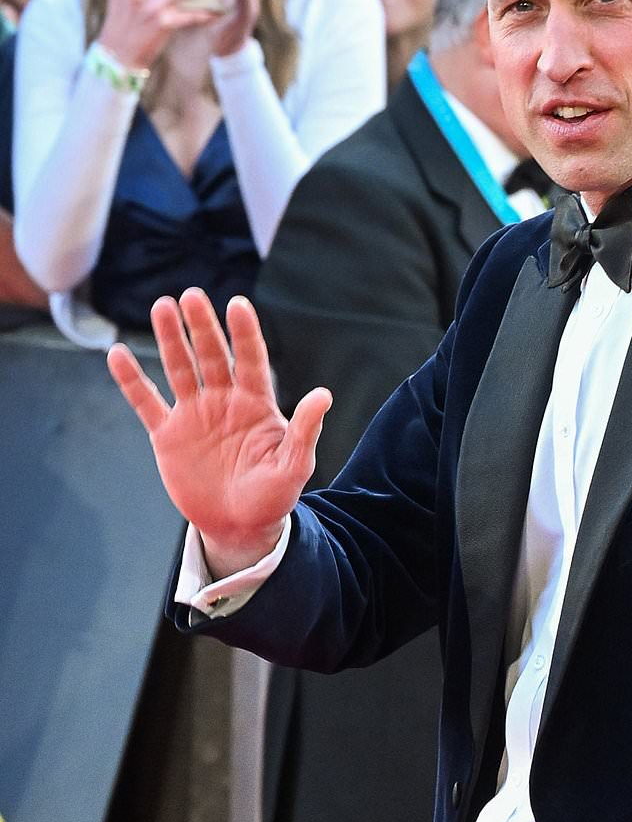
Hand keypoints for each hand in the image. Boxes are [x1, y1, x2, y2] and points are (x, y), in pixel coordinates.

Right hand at [106, 289, 330, 578]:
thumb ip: (305, 430)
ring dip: (170, 340)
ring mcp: (194, 415)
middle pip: (212, 356)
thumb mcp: (295, 465)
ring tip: (162, 306)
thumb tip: (324, 394)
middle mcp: (224, 401)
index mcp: (257, 404)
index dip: (245, 333)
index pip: (252, 360)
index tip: (237, 304)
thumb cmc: (274, 495)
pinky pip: (145, 402)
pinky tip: (116, 354)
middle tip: (191, 296)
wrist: (240, 525)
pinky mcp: (168, 435)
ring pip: (180, 368)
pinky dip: (132, 380)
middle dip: (202, 326)